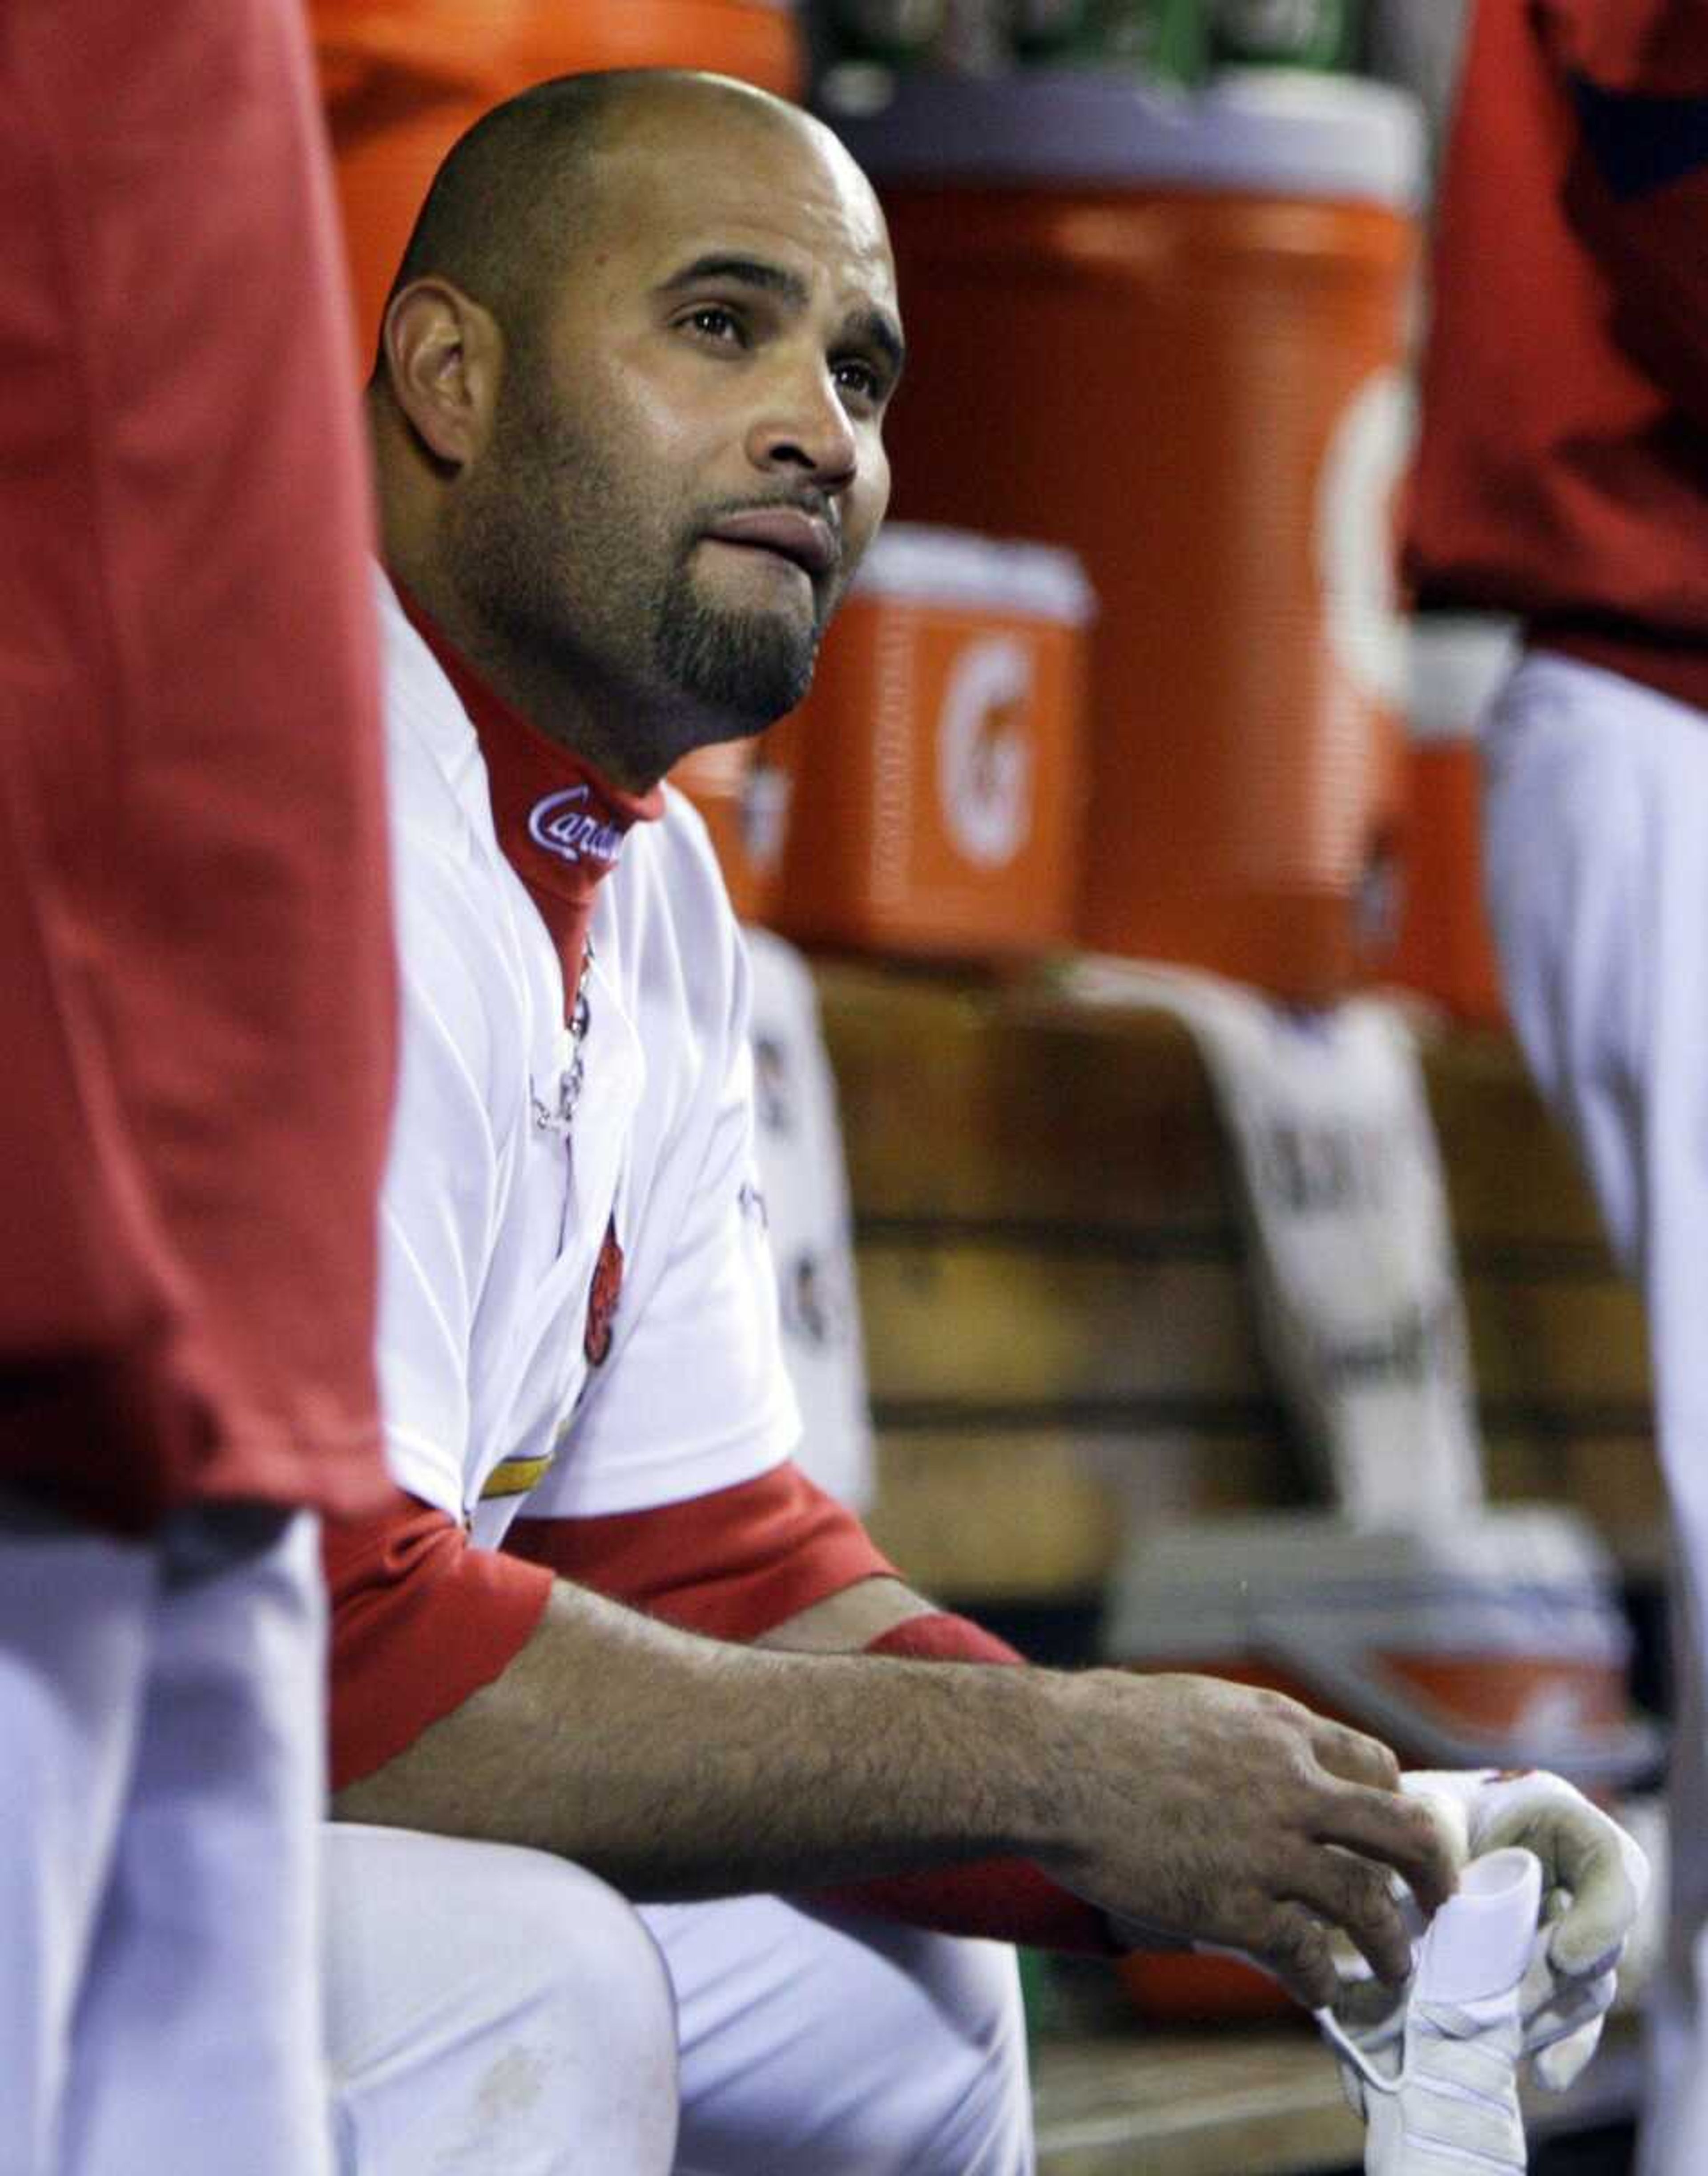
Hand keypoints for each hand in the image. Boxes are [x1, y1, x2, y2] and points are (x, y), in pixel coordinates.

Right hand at [1044, 1671, 1455, 2007]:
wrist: (1051, 1761)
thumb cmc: (1100, 1725)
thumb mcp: (1193, 1704)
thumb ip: (1237, 1734)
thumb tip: (1243, 1754)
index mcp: (1280, 1729)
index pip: (1376, 1765)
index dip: (1393, 1803)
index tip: (1393, 1834)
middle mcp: (1292, 1785)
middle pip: (1400, 1831)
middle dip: (1433, 1872)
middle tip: (1437, 1901)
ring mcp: (1268, 1850)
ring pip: (1368, 1904)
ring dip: (1391, 1945)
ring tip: (1394, 1969)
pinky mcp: (1235, 1907)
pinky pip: (1304, 1956)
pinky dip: (1320, 1981)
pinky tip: (1318, 1993)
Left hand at [1401, 1769, 1648, 2089]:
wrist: (1428, 1835)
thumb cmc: (1436, 1809)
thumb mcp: (1435, 1803)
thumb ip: (1438, 1827)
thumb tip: (1441, 1891)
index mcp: (1570, 1833)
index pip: (1614, 1874)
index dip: (1600, 1922)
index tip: (1562, 1956)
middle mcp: (1585, 1892)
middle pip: (1596, 1951)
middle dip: (1550, 1985)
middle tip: (1507, 2005)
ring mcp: (1574, 1943)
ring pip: (1584, 1995)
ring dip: (1545, 2019)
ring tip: (1500, 2035)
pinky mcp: (1553, 1988)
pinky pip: (1572, 2026)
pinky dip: (1561, 2052)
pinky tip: (1544, 2074)